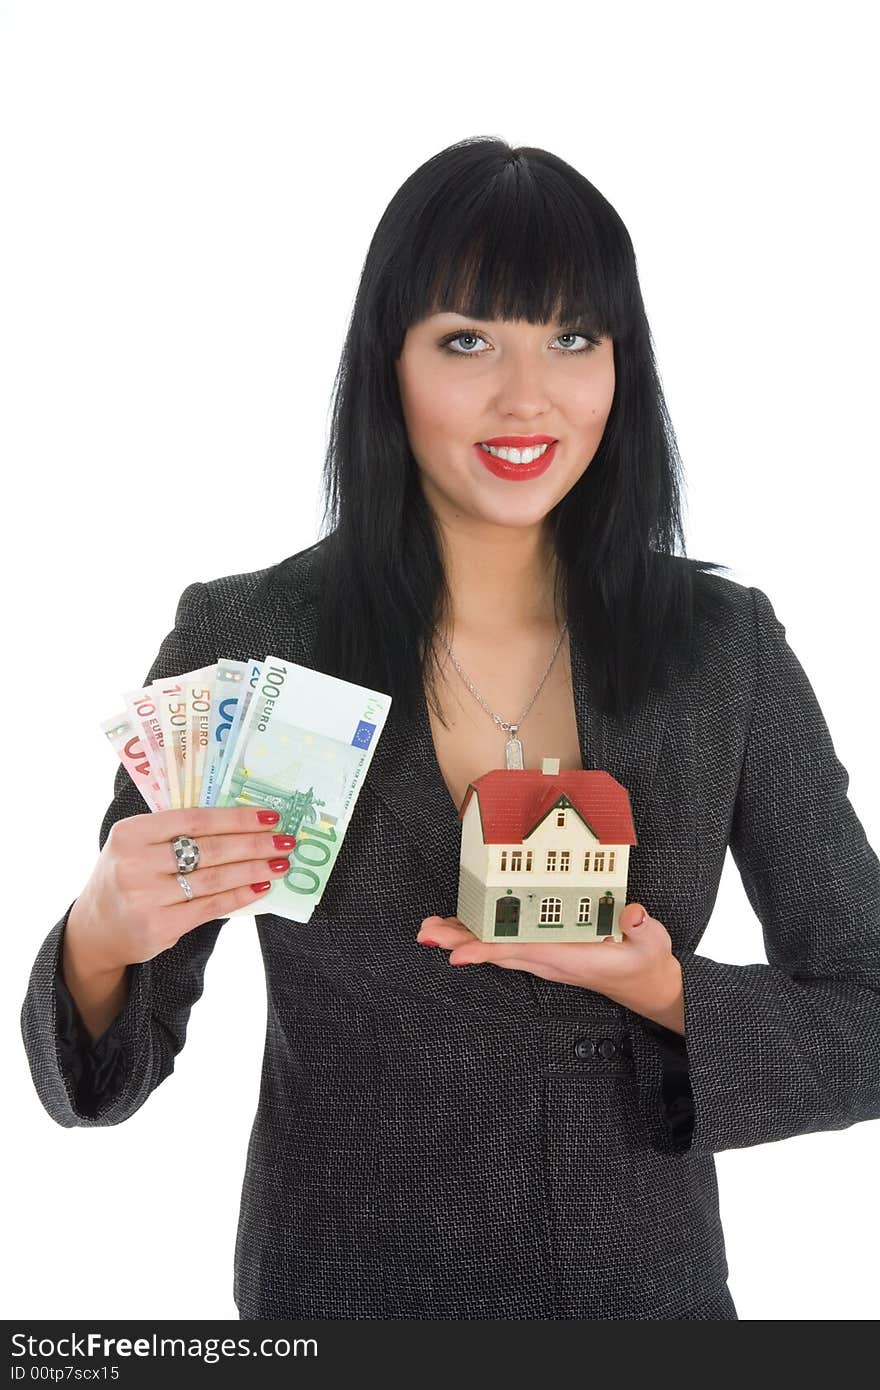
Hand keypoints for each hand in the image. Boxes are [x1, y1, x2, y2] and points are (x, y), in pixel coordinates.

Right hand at [66, 806, 296, 971]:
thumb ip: (175, 834)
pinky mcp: (159, 927)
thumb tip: (240, 824)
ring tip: (280, 864)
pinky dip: (240, 896)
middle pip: (210, 849)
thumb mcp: (137, 846)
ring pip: (214, 879)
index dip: (236, 817)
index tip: (269, 817)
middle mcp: (135, 864)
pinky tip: (260, 887)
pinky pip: (211, 906)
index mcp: (131, 833)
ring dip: (254, 869)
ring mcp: (146, 898)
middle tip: (285, 841)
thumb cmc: (126, 877)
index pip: (195, 819)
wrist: (95, 930)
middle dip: (254, 844)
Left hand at [416, 902, 684, 1033]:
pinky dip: (480, 939)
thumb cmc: (645, 959)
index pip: (519, 952)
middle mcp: (548, 960)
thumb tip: (632, 914)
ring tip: (429, 930)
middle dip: (459, 942)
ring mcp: (544, 959)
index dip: (486, 951)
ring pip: (495, 950)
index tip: (455, 955)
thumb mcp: (651, 941)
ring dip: (462, 940)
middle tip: (424, 933)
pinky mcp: (544, 953)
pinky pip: (505, 947)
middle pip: (495, 952)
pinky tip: (462, 931)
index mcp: (567, 956)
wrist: (646, 983)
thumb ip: (641, 927)